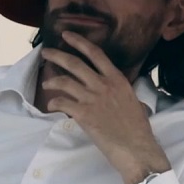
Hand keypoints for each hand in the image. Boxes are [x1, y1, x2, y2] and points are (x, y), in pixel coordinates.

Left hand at [39, 31, 171, 183]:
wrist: (136, 148)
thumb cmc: (138, 129)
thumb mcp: (134, 102)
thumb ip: (122, 93)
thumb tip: (119, 93)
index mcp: (117, 79)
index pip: (96, 54)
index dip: (79, 42)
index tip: (66, 34)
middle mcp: (104, 85)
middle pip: (75, 64)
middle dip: (57, 56)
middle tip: (46, 52)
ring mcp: (93, 98)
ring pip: (65, 82)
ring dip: (52, 81)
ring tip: (46, 84)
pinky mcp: (83, 114)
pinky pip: (62, 102)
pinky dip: (54, 103)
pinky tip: (52, 106)